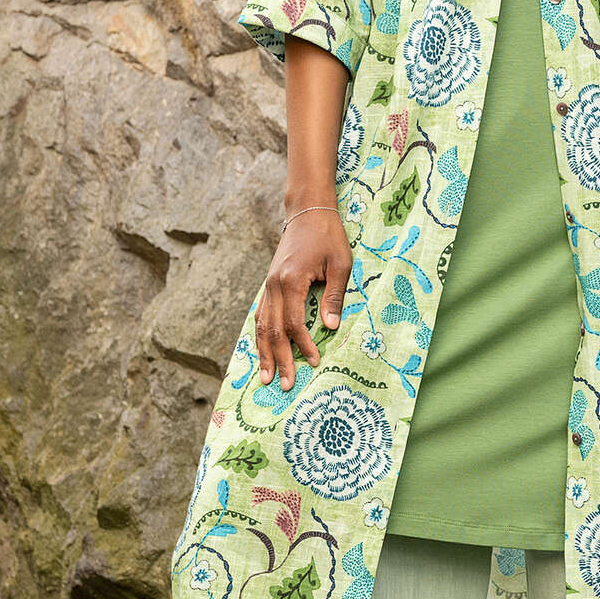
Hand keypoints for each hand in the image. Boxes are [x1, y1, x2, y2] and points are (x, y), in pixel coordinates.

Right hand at [256, 208, 352, 389]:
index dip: (303, 345)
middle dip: (279, 360)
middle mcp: (274, 286)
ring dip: (264, 353)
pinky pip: (260, 315)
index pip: (294, 323)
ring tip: (266, 378)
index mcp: (291, 281)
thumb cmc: (328, 236)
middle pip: (272, 330)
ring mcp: (268, 285)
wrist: (307, 213)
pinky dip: (259, 336)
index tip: (314, 362)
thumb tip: (331, 328)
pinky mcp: (269, 285)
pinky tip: (262, 352)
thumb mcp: (340, 264)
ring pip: (260, 326)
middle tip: (285, 385)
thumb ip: (335, 296)